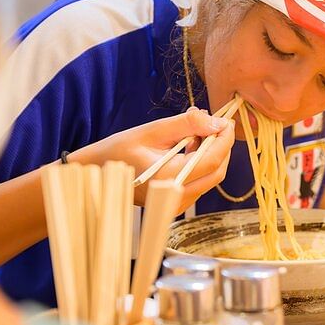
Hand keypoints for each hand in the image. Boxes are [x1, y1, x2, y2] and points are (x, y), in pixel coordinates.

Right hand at [71, 107, 234, 211]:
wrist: (98, 174)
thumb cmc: (119, 150)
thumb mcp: (152, 131)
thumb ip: (186, 125)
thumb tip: (217, 122)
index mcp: (167, 178)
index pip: (212, 160)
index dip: (224, 139)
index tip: (227, 120)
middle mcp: (176, 196)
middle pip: (217, 172)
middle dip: (222, 146)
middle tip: (217, 124)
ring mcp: (178, 204)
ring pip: (211, 178)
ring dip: (212, 154)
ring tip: (197, 133)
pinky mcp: (177, 204)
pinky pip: (200, 183)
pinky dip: (202, 164)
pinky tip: (190, 148)